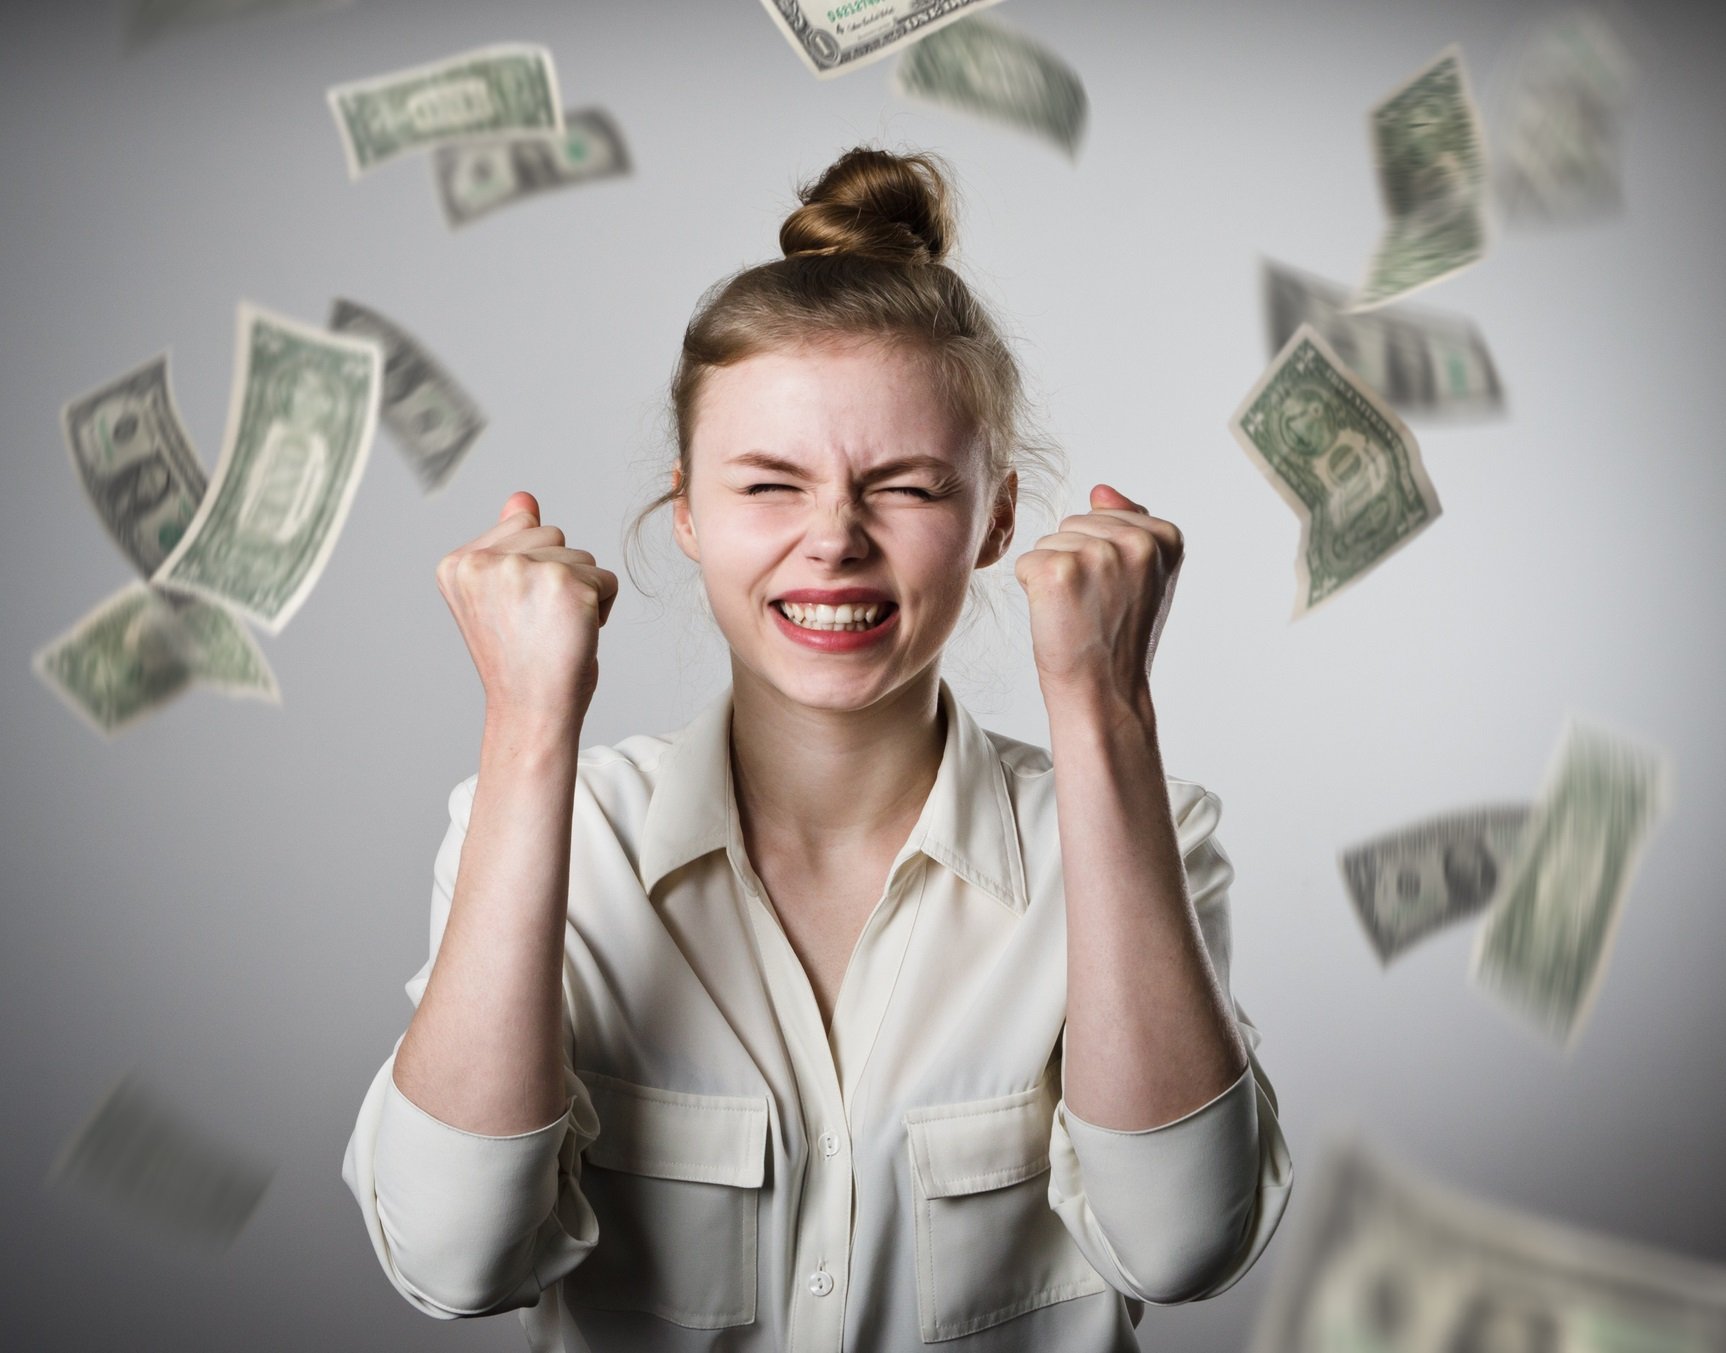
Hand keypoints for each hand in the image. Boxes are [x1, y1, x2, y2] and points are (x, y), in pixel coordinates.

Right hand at [434, 491, 618, 727]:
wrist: (531, 711)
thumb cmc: (520, 659)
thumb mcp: (502, 596)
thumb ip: (508, 541)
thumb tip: (523, 498)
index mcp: (458, 564)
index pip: (521, 525)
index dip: (531, 570)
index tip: (516, 612)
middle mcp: (484, 563)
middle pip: (553, 535)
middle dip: (558, 576)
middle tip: (537, 624)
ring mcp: (524, 571)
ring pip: (582, 556)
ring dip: (581, 593)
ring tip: (554, 631)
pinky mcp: (567, 586)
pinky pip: (606, 579)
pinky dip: (602, 608)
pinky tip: (575, 635)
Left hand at [1013, 483, 1183, 706]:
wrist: (1105, 691)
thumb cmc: (1121, 638)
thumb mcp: (1144, 577)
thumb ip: (1128, 525)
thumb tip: (1098, 490)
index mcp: (1165, 536)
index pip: (1105, 517)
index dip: (1102, 560)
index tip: (1119, 596)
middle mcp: (1137, 541)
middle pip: (1074, 525)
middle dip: (1076, 563)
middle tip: (1095, 608)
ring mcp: (1097, 554)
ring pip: (1049, 542)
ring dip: (1054, 578)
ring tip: (1079, 614)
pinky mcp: (1057, 570)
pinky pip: (1027, 563)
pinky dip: (1032, 591)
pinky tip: (1058, 618)